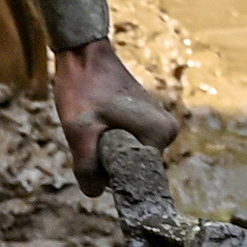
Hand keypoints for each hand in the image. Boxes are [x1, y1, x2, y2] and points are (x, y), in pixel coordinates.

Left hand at [48, 39, 176, 181]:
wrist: (83, 54)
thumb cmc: (83, 89)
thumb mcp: (79, 132)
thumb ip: (87, 168)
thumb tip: (95, 192)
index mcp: (159, 134)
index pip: (137, 177)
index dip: (112, 173)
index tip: (94, 154)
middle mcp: (167, 131)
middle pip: (134, 167)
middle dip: (109, 160)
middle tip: (91, 135)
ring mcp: (160, 124)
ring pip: (129, 155)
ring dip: (108, 150)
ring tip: (95, 125)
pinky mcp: (149, 120)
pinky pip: (129, 143)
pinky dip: (112, 140)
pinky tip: (99, 121)